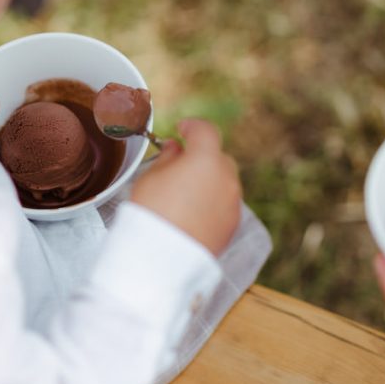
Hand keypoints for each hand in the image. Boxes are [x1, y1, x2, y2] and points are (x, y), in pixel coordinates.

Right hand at [130, 119, 240, 255]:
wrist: (162, 257)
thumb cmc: (152, 212)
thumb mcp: (151, 176)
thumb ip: (168, 157)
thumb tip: (176, 149)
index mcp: (205, 159)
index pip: (205, 131)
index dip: (192, 126)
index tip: (181, 130)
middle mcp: (226, 178)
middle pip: (217, 157)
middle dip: (201, 157)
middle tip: (179, 165)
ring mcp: (233, 202)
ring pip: (223, 182)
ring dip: (208, 180)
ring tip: (183, 194)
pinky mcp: (233, 224)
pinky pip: (224, 203)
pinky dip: (212, 202)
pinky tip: (192, 212)